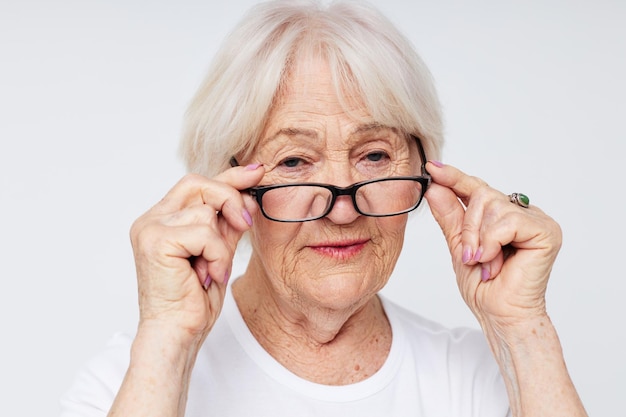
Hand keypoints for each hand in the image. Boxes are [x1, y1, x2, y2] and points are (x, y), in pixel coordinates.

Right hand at [129, 165, 264, 340]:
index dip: (229, 176)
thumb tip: (248, 195)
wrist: (176, 333)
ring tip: (212, 270)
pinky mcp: (156, 241)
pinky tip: (207, 276)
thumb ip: (228, 223)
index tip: (257, 171)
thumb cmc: (193, 300)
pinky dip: (216, 256)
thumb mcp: (218, 252)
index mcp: (162, 219)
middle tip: (245, 225)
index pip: (197, 185)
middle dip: (229, 199)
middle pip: (198, 184)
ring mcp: (150, 228)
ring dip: (220, 245)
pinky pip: (204, 233)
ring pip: (205, 212)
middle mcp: (151, 219)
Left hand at [424, 161, 561, 327]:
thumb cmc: (484, 287)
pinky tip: (492, 261)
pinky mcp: (546, 231)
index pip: (477, 188)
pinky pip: (508, 221)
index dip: (455, 178)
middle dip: (467, 227)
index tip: (432, 168)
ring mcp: (537, 221)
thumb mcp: (459, 245)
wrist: (500, 315)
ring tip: (482, 262)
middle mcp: (523, 214)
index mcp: (504, 216)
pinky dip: (491, 242)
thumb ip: (450, 215)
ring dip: (478, 238)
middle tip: (468, 255)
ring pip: (493, 206)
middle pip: (483, 194)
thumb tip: (435, 187)